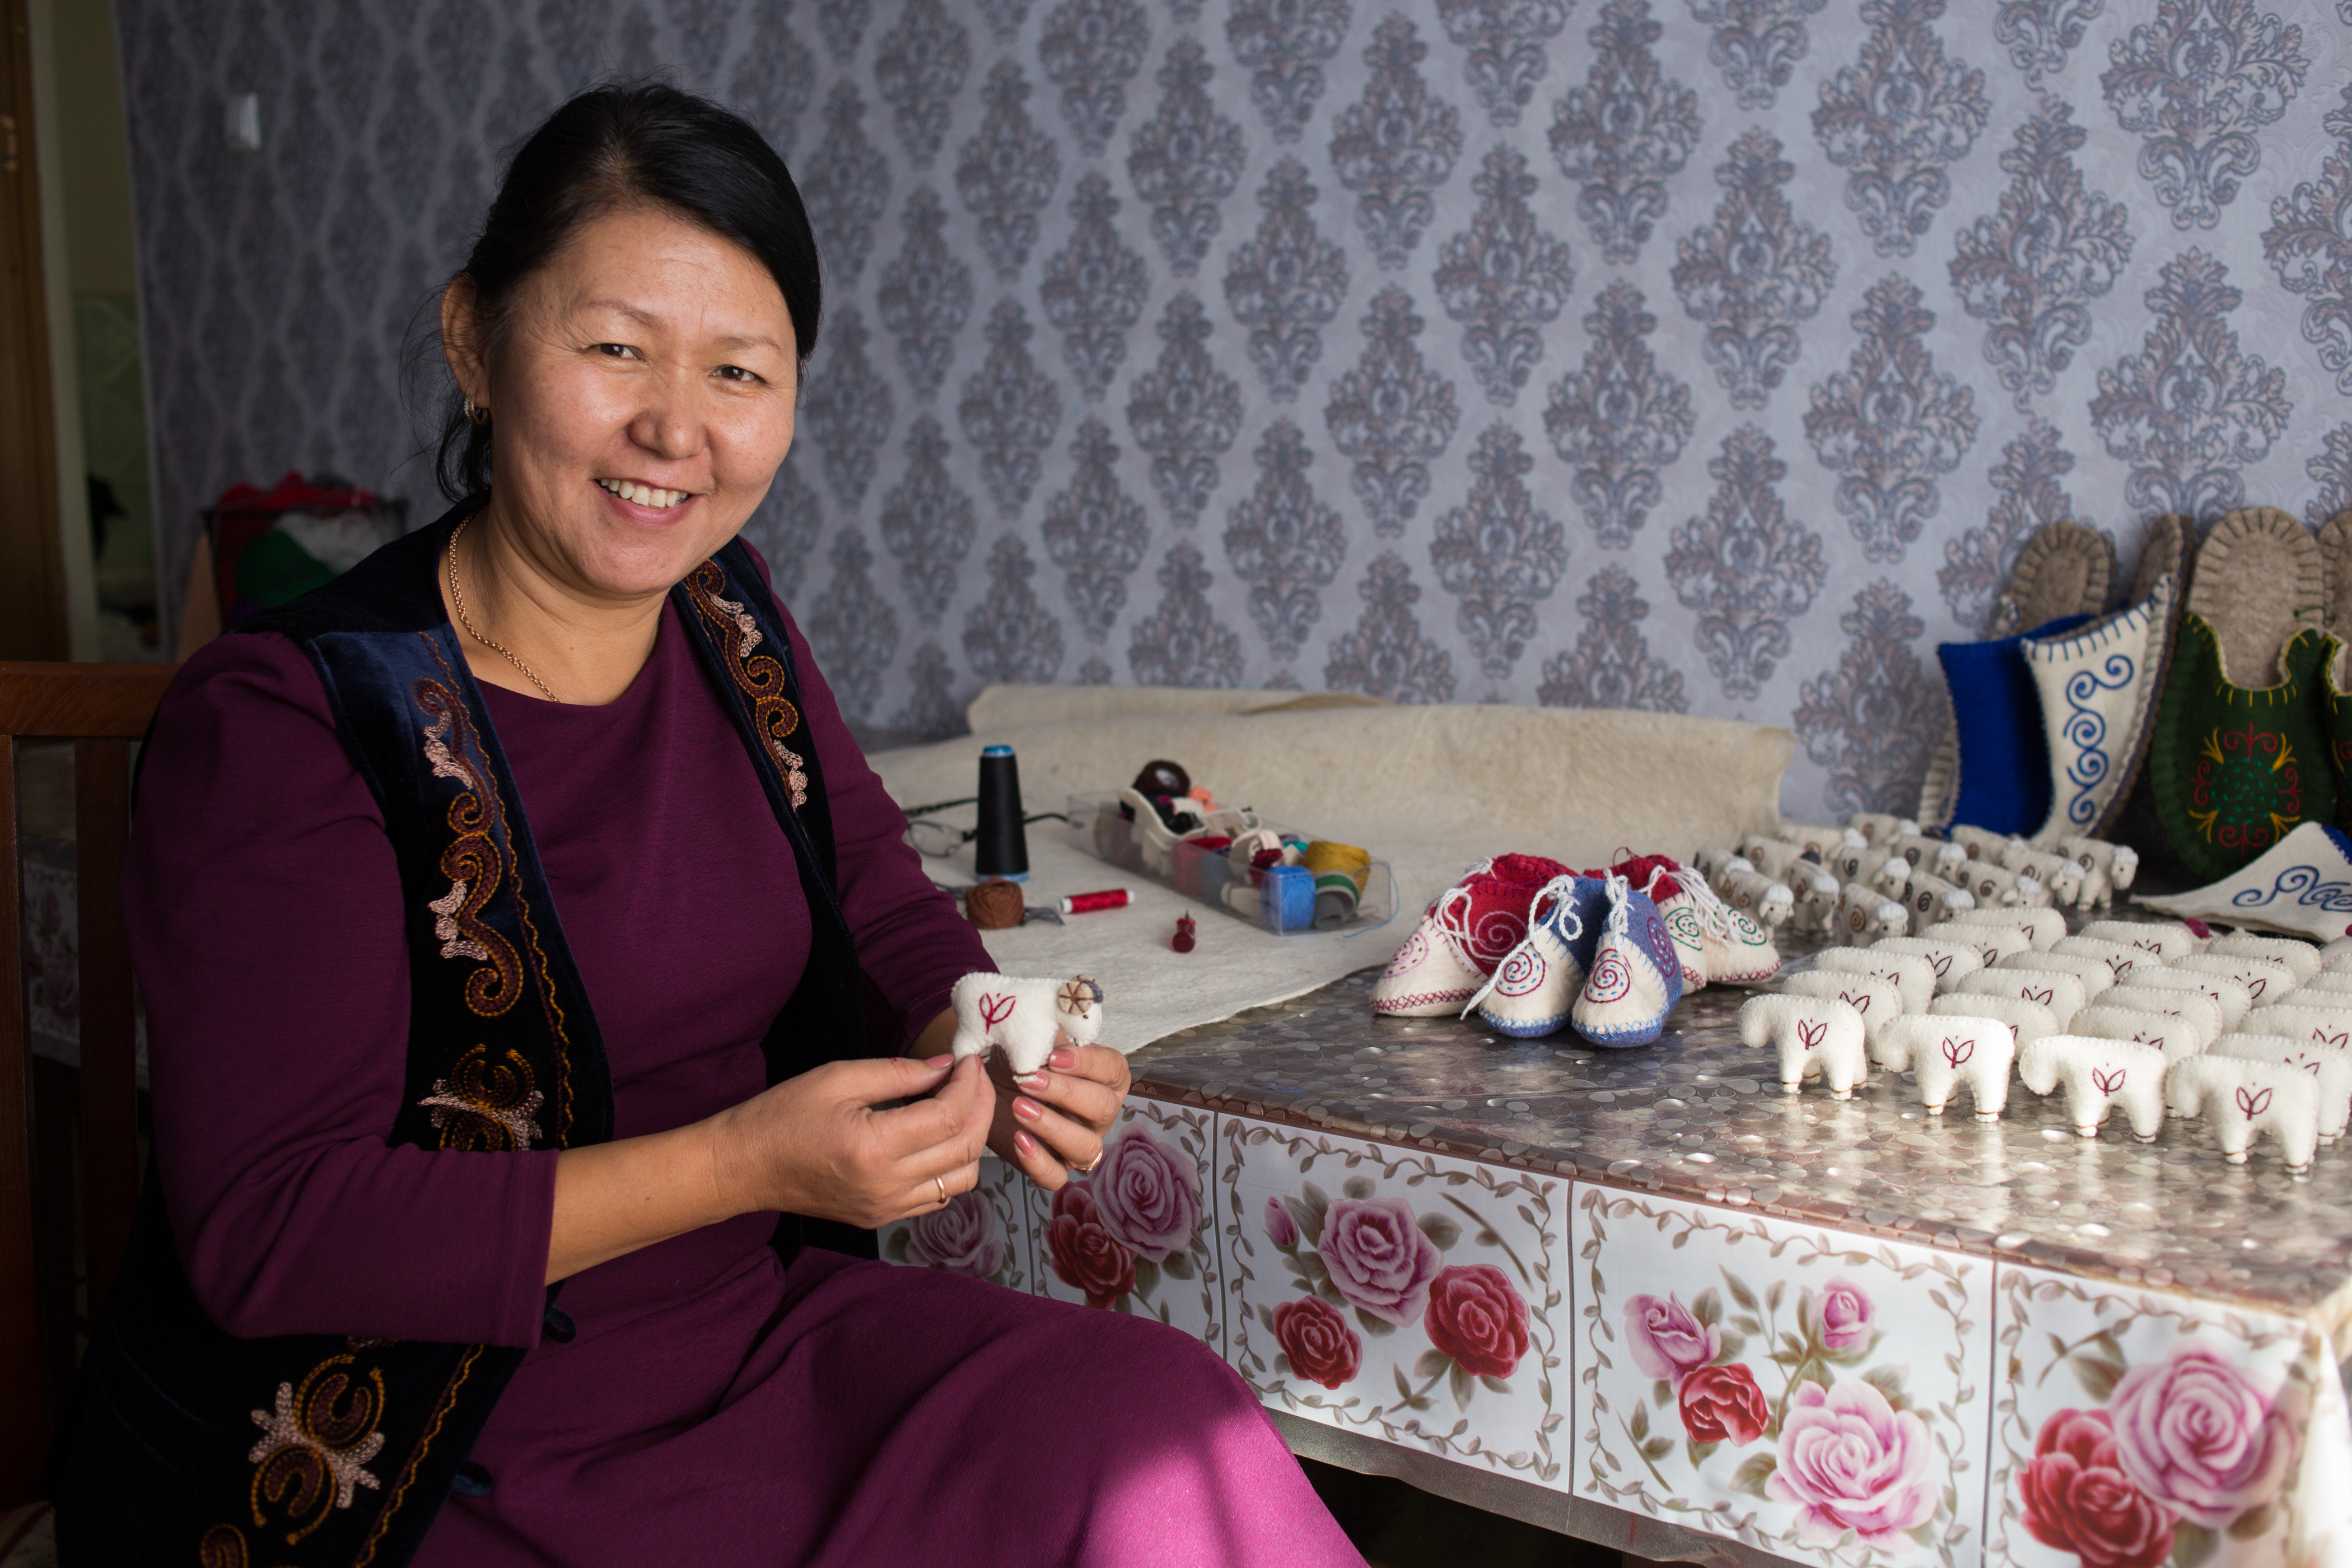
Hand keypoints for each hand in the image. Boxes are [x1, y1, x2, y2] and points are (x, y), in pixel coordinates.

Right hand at [708, 1053, 994, 1228]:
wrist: (746, 1166)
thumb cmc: (783, 1117)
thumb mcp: (838, 1078)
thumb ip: (899, 1072)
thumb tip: (946, 1066)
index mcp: (873, 1148)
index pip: (948, 1117)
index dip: (968, 1085)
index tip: (967, 1061)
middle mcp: (885, 1186)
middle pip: (963, 1149)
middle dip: (980, 1108)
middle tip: (975, 1078)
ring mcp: (885, 1207)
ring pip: (960, 1180)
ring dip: (972, 1141)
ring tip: (963, 1106)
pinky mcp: (881, 1216)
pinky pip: (937, 1197)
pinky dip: (951, 1166)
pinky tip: (940, 1138)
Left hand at [987, 1036, 1130, 1191]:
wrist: (985, 1077)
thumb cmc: (1019, 1052)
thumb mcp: (1034, 1031)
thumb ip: (1049, 1026)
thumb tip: (1051, 1019)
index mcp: (1106, 1075)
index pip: (1112, 1069)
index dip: (1087, 1063)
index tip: (1054, 1056)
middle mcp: (1099, 1112)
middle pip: (1102, 1109)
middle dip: (1066, 1093)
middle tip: (1029, 1079)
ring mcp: (1079, 1141)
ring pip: (1085, 1148)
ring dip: (1053, 1128)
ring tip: (1019, 1107)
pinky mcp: (1051, 1164)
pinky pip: (1056, 1177)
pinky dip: (1039, 1162)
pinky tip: (1019, 1139)